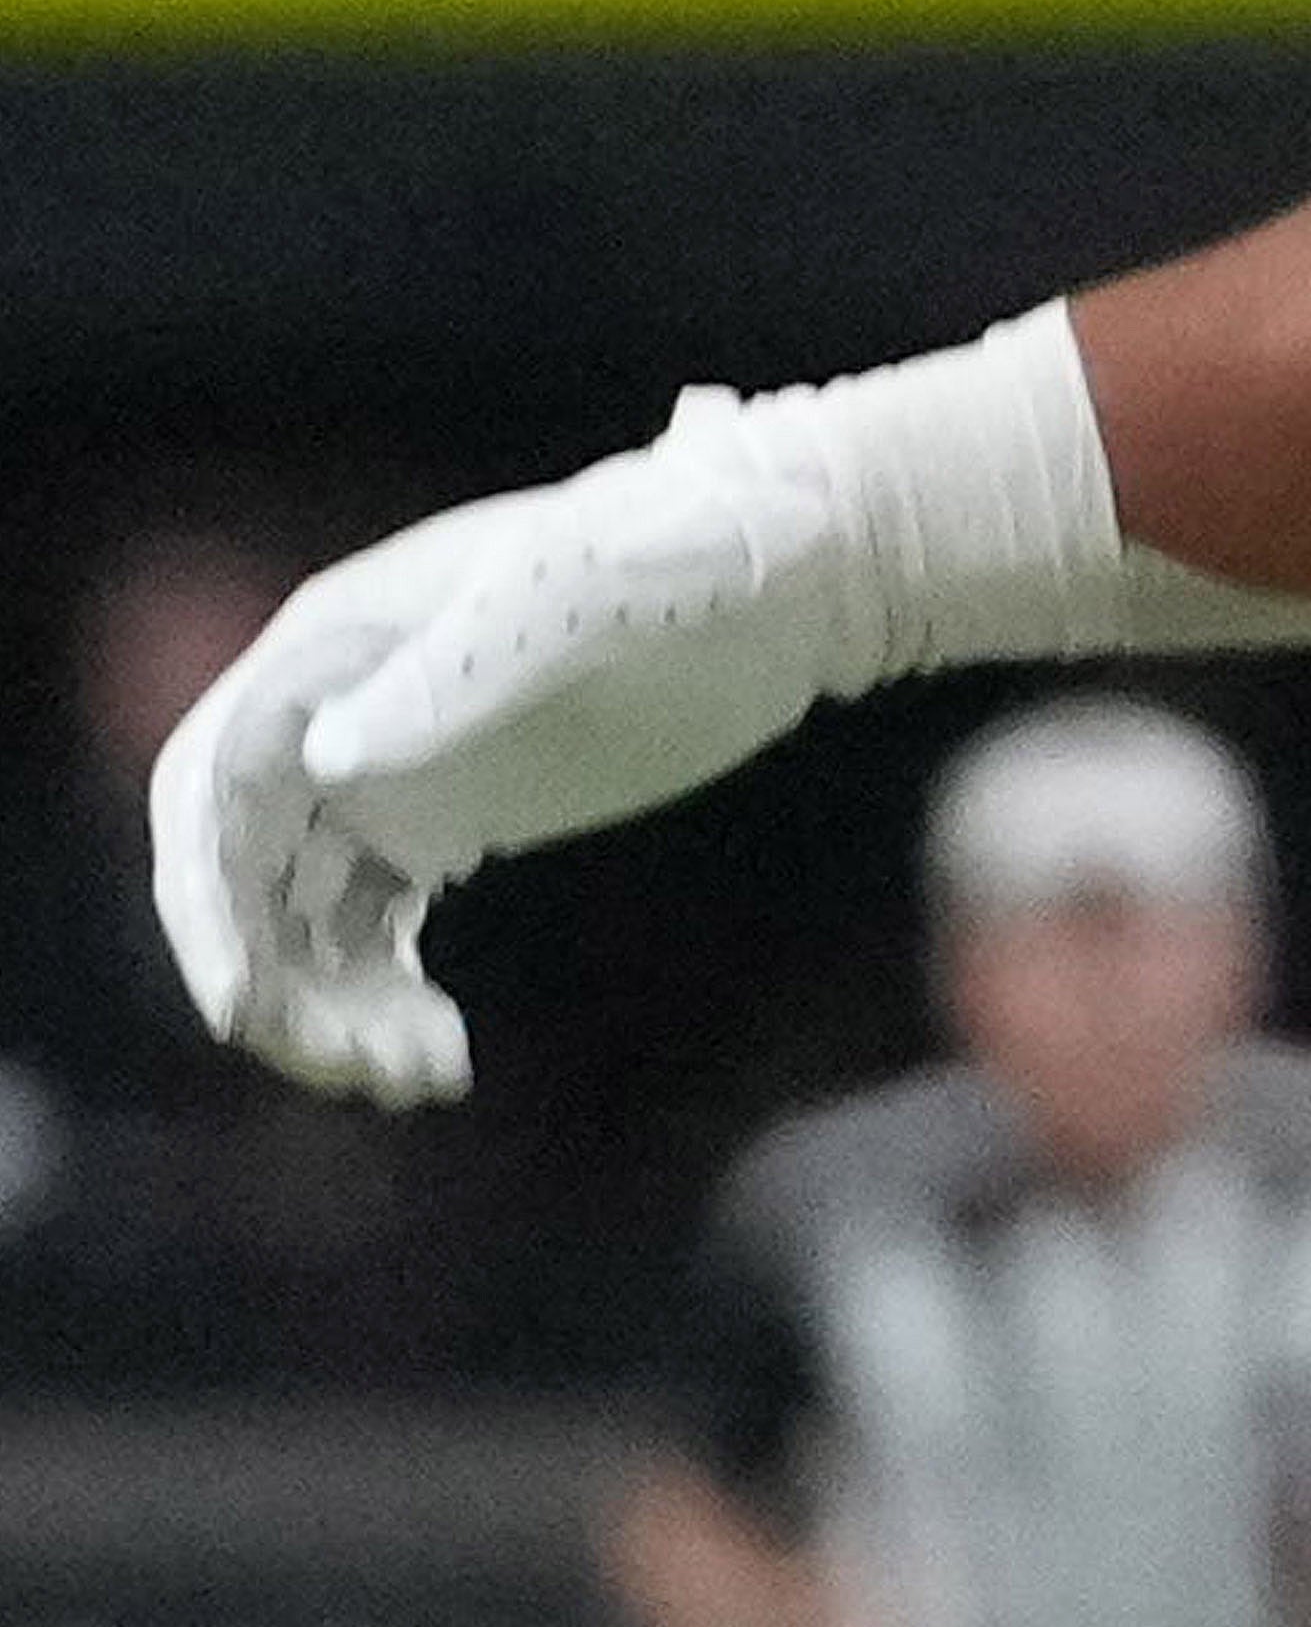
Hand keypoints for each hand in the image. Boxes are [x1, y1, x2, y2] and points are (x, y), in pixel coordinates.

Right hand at [157, 418, 891, 1102]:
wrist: (786, 568)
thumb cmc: (678, 550)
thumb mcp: (573, 593)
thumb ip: (457, 671)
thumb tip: (328, 756)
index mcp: (330, 649)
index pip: (213, 787)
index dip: (208, 901)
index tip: (243, 1007)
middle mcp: (332, 717)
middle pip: (245, 876)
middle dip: (280, 984)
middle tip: (366, 1071)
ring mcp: (387, 778)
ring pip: (302, 923)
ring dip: (333, 1012)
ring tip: (421, 1077)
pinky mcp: (450, 826)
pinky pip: (370, 934)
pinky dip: (384, 1002)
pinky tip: (443, 1059)